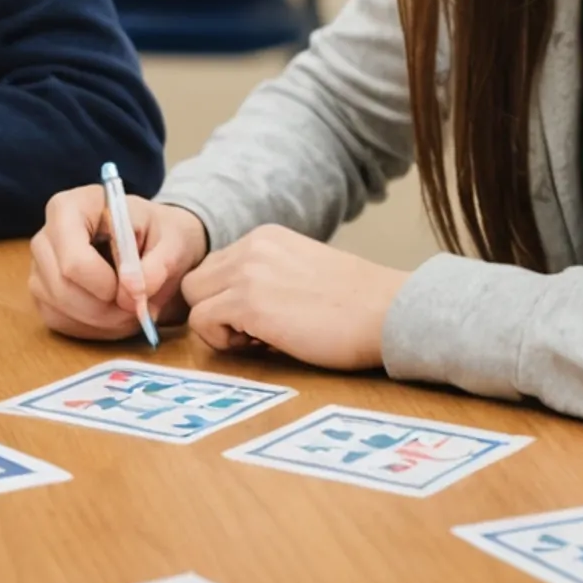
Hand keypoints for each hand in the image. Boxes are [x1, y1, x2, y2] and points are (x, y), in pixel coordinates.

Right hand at [29, 184, 208, 340]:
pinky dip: (93, 328)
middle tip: (140, 306)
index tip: (137, 288)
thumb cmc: (159, 234)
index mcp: (70, 208)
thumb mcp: (174, 241)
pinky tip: (116, 315)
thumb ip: (159, 264)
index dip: (106, 284)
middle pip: (63, 288)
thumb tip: (133, 295)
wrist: (153, 243)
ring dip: (104, 321)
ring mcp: (39, 268)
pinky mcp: (42, 295)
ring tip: (133, 309)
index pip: (74, 260)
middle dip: (107, 308)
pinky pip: (60, 322)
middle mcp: (45, 237)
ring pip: (60, 309)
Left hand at [179, 224, 408, 369]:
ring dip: (218, 325)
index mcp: (265, 238)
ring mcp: (247, 273)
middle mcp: (251, 247)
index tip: (258, 318)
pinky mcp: (248, 302)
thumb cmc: (357, 306)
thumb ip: (268, 276)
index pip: (214, 267)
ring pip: (193, 299)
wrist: (390, 312)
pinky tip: (262, 344)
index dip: (227, 298)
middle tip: (254, 332)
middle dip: (215, 309)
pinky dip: (223, 340)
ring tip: (260, 339)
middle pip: (196, 281)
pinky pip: (202, 321)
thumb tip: (237, 308)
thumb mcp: (303, 272)